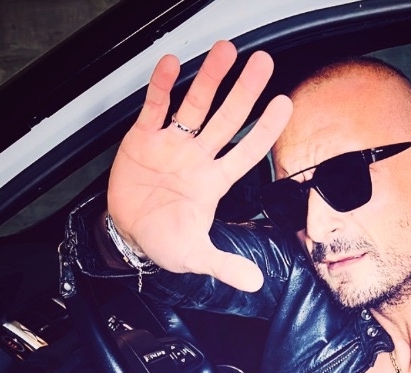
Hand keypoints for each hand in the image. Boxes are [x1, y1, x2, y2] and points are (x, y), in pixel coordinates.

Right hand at [107, 40, 291, 290]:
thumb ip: (225, 265)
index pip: (245, 151)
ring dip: (209, 78)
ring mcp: (171, 145)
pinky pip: (155, 108)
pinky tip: (171, 65)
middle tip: (262, 63)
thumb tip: (255, 282)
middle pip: (226, 118)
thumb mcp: (196, 256)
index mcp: (213, 182)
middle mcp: (197, 158)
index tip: (283, 105)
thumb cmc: (163, 242)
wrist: (127, 235)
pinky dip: (162, 87)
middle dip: (244, 91)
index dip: (264, 130)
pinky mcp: (143, 139)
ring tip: (225, 51)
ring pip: (195, 105)